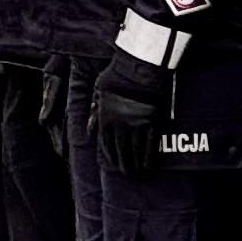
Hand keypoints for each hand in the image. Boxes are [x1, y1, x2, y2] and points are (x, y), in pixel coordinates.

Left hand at [86, 47, 170, 171]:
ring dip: (136, 165)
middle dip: (123, 165)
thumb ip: (94, 111)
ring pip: (135, 151)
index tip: (114, 163)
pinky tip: (150, 165)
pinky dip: (149, 157)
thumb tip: (89, 129)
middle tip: (127, 173)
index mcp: (105, 118)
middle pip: (120, 151)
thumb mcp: (99, 91)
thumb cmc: (116, 76)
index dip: (110, 156)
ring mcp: (137, 125)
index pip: (106, 144)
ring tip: (137, 173)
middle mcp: (119, 125)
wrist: (139, 67)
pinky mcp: (152, 122)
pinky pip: (150, 145)